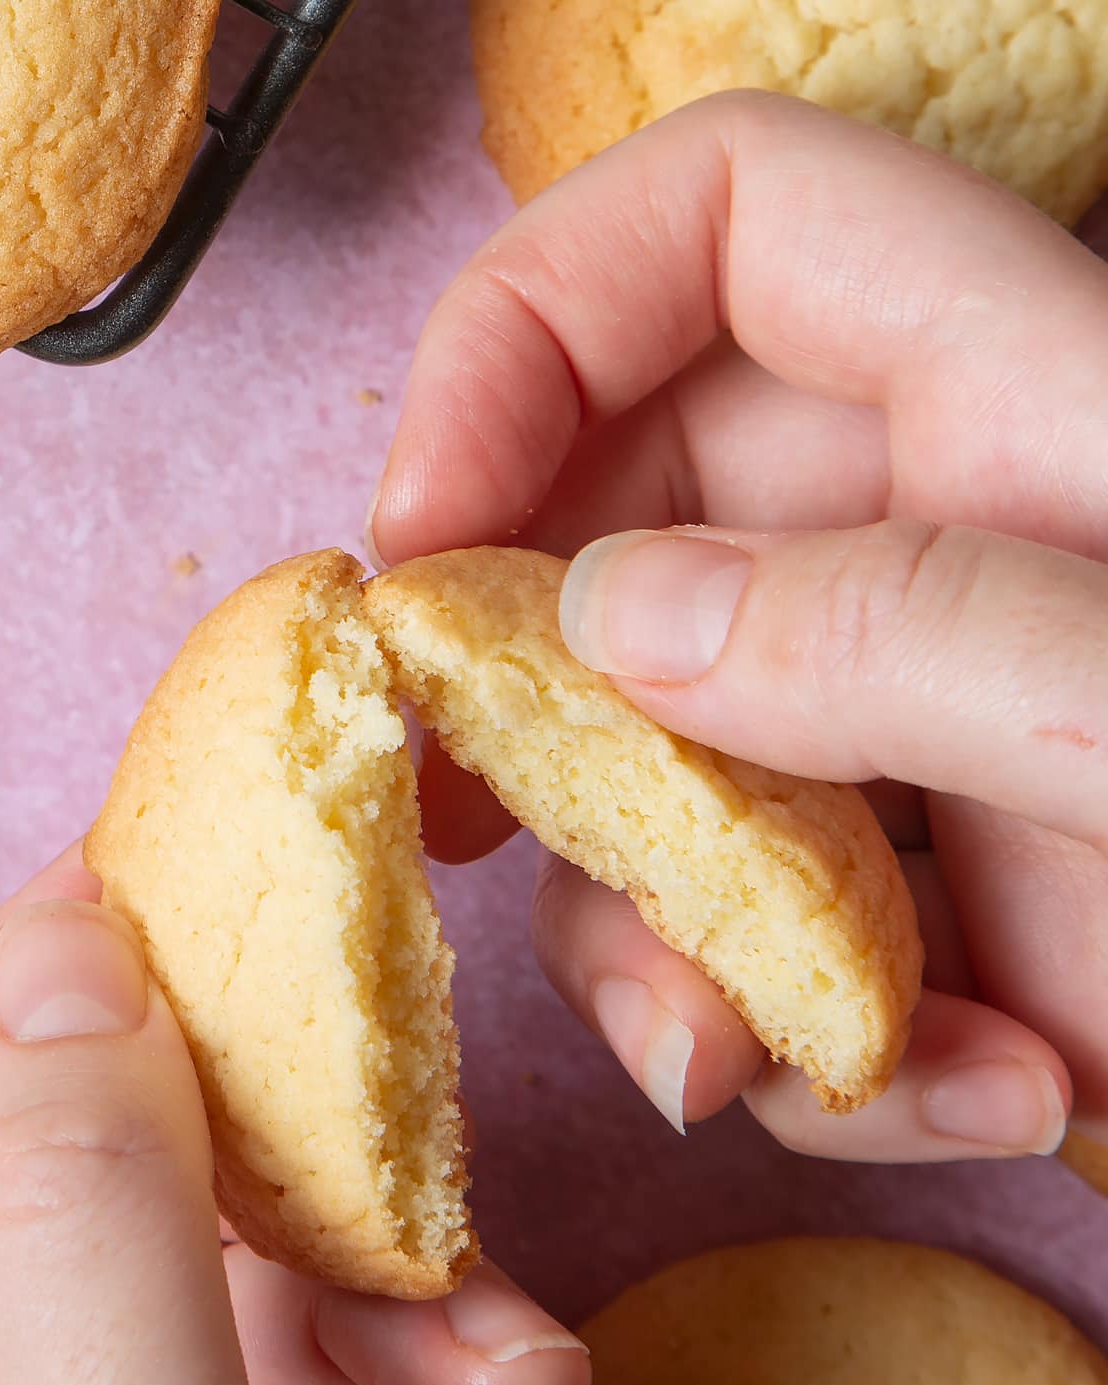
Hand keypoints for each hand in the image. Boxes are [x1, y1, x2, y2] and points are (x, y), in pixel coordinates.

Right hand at [368, 91, 1107, 1164]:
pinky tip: (981, 1097)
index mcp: (1021, 403)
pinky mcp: (946, 904)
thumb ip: (914, 629)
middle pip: (630, 526)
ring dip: (675, 940)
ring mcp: (931, 738)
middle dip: (540, 697)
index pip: (716, 227)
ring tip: (754, 1056)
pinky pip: (779, 943)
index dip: (528, 328)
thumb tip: (619, 623)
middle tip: (467, 826)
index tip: (423, 533)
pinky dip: (827, 1053)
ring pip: (670, 773)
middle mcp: (948, 546)